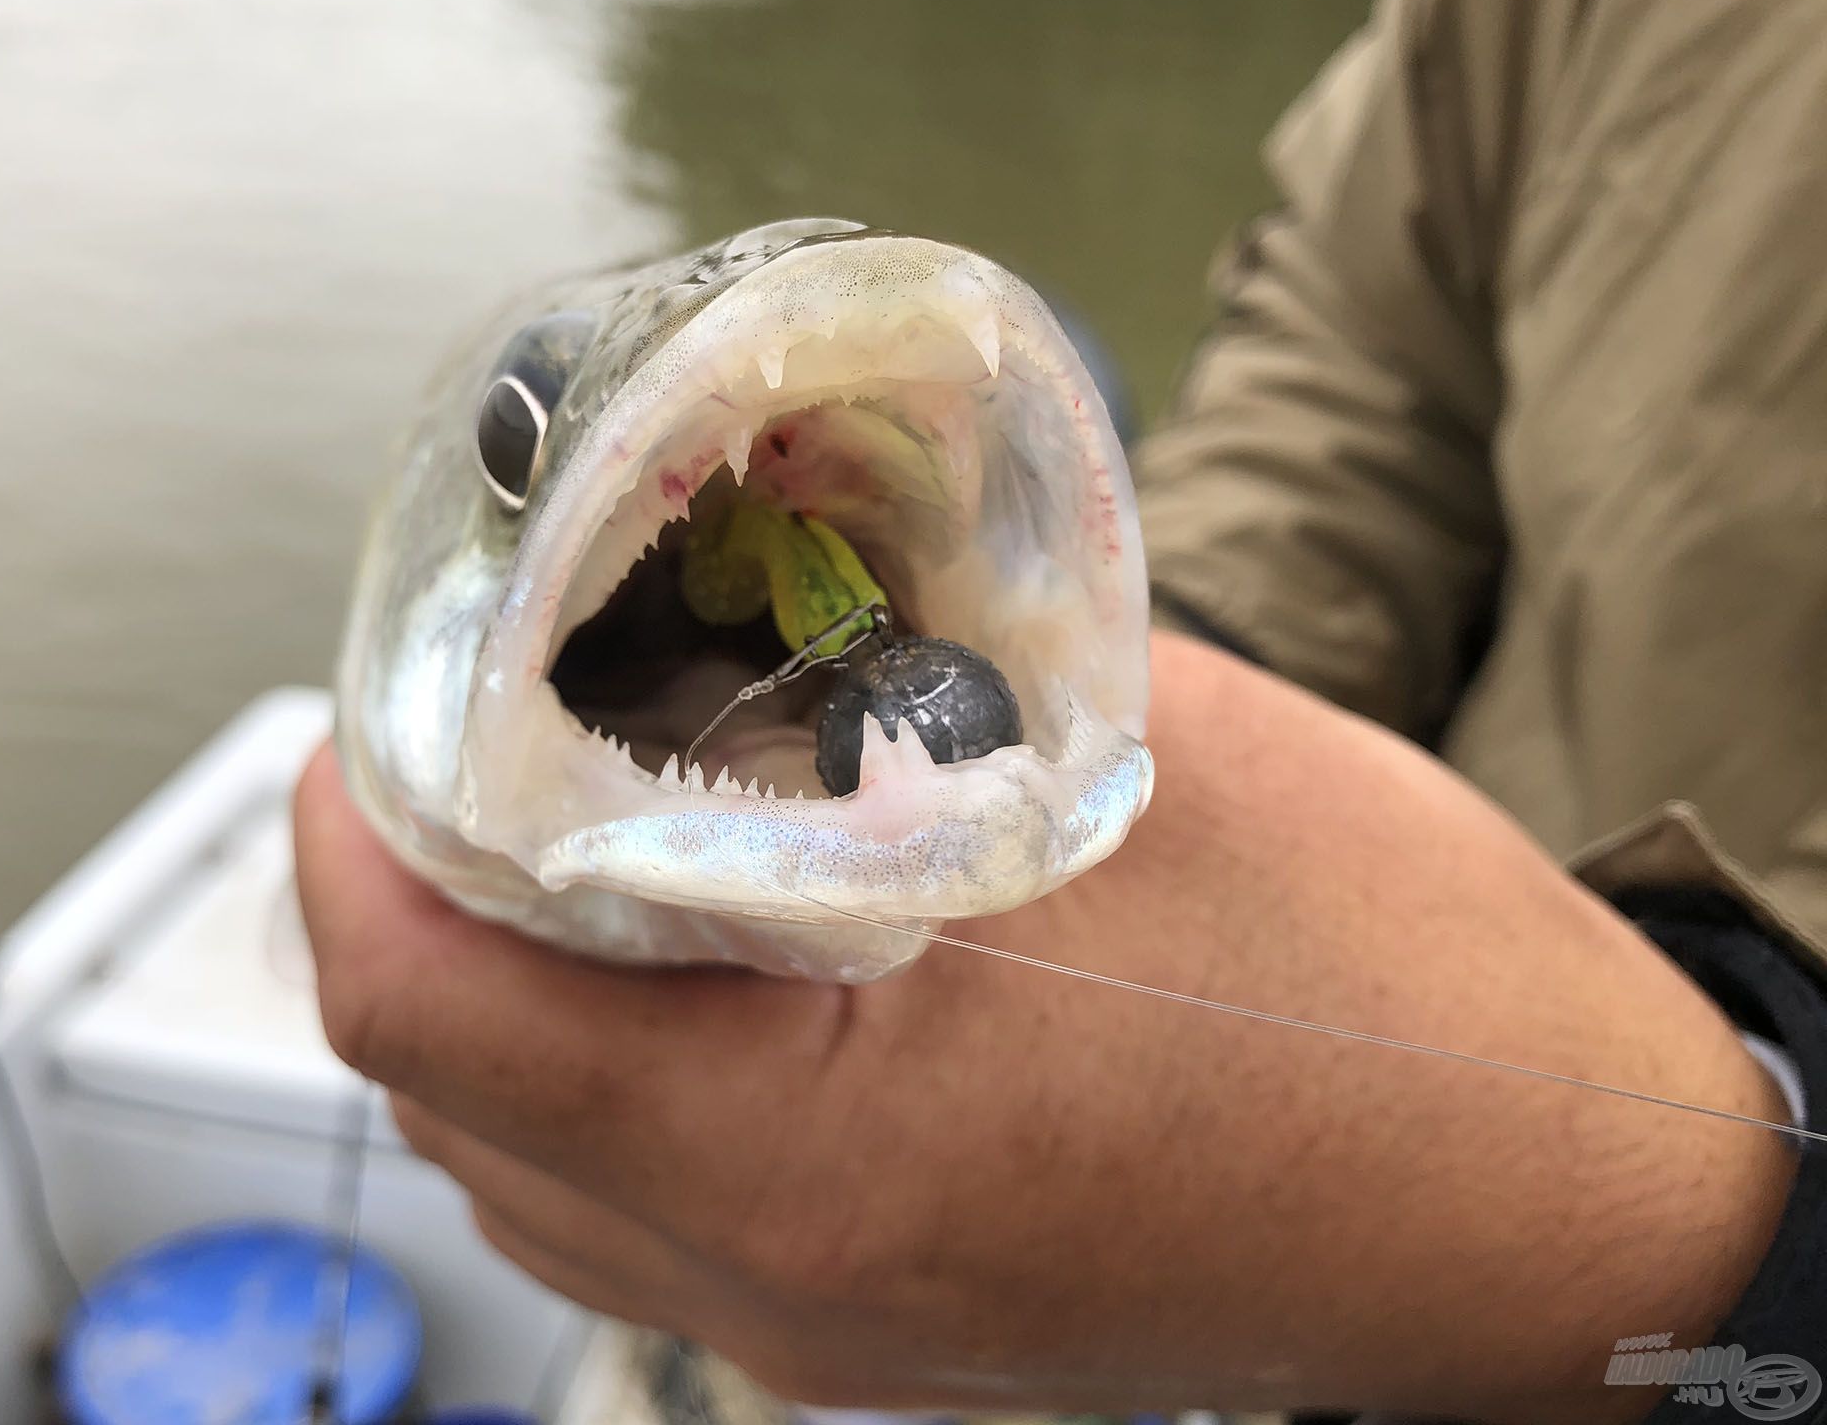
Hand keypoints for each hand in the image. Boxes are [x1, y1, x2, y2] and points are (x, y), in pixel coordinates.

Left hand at [295, 631, 1794, 1422]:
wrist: (1545, 1203)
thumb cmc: (1389, 993)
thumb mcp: (1123, 763)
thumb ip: (885, 668)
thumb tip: (733, 577)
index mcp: (813, 1151)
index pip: (426, 1006)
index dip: (357, 824)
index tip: (393, 696)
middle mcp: (780, 1280)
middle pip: (457, 1088)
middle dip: (425, 889)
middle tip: (494, 722)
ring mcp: (822, 1325)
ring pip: (536, 1161)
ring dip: (513, 984)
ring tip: (587, 815)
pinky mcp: (875, 1316)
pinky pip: (646, 1197)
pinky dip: (617, 1058)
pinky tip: (708, 938)